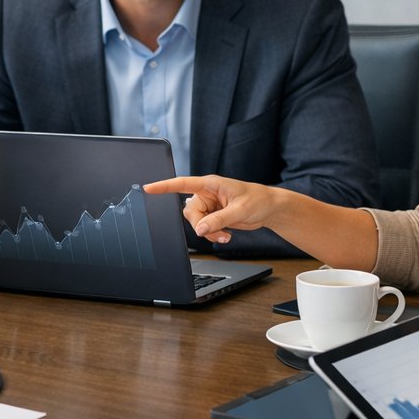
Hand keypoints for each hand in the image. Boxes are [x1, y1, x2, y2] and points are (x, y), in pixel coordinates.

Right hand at [144, 175, 286, 244]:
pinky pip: (205, 228)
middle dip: (201, 225)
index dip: (164, 186)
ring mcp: (210, 206)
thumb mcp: (239, 210)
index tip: (149, 188)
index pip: (182, 184)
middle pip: (190, 212)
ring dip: (210, 233)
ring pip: (197, 223)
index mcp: (210, 184)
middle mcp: (207, 194)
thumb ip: (218, 220)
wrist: (269, 209)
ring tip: (226, 235)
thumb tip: (200, 229)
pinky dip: (214, 235)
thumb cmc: (258, 200)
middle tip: (217, 232)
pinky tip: (227, 234)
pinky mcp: (214, 216)